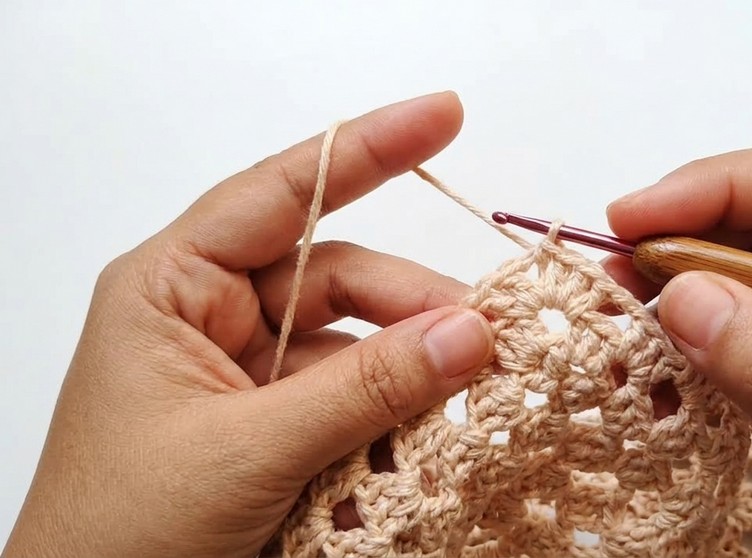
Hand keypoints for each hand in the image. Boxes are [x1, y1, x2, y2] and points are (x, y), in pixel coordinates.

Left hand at [2, 92, 493, 557]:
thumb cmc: (120, 536)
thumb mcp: (248, 450)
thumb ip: (365, 388)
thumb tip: (470, 333)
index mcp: (173, 289)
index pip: (280, 195)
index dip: (365, 149)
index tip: (444, 116)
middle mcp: (214, 318)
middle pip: (340, 278)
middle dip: (416, 304)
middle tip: (491, 336)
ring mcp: (252, 376)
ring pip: (359, 344)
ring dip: (416, 370)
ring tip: (475, 395)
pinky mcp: (280, 428)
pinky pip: (358, 401)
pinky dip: (399, 418)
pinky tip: (434, 438)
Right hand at [605, 142, 751, 557]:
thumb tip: (685, 296)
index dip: (722, 187)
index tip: (637, 218)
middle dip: (683, 241)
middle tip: (610, 274)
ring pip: (744, 281)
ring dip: (673, 297)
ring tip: (617, 324)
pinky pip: (735, 342)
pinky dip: (684, 354)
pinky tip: (650, 377)